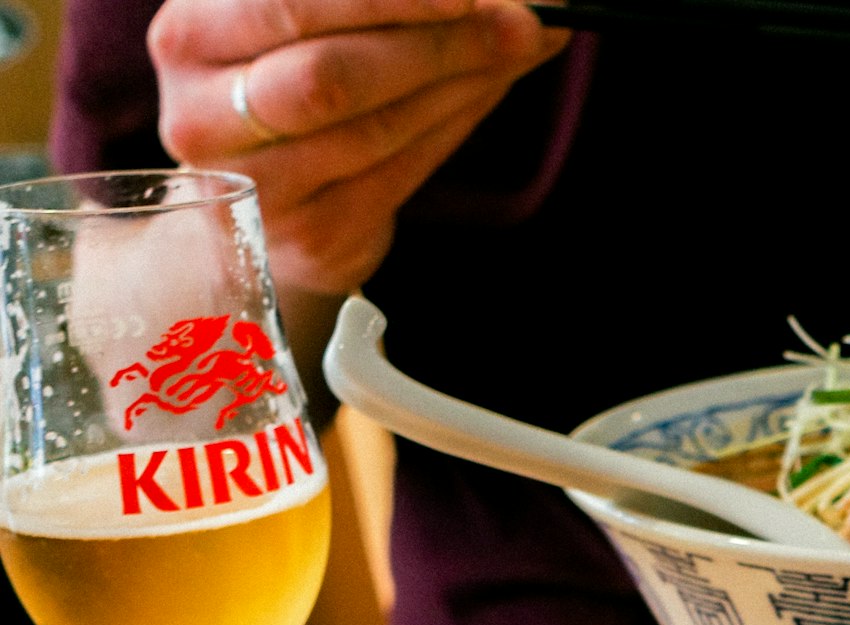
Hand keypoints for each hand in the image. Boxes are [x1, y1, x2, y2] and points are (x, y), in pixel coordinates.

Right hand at [148, 0, 568, 294]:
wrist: (267, 199)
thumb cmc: (292, 84)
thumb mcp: (312, 27)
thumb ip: (383, 4)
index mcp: (189, 36)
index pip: (290, 6)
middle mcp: (200, 115)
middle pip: (331, 76)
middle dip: (438, 45)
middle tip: (518, 26)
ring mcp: (254, 186)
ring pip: (374, 128)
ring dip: (460, 85)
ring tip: (512, 50)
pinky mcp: (310, 234)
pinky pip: (398, 175)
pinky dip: (453, 126)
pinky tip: (481, 92)